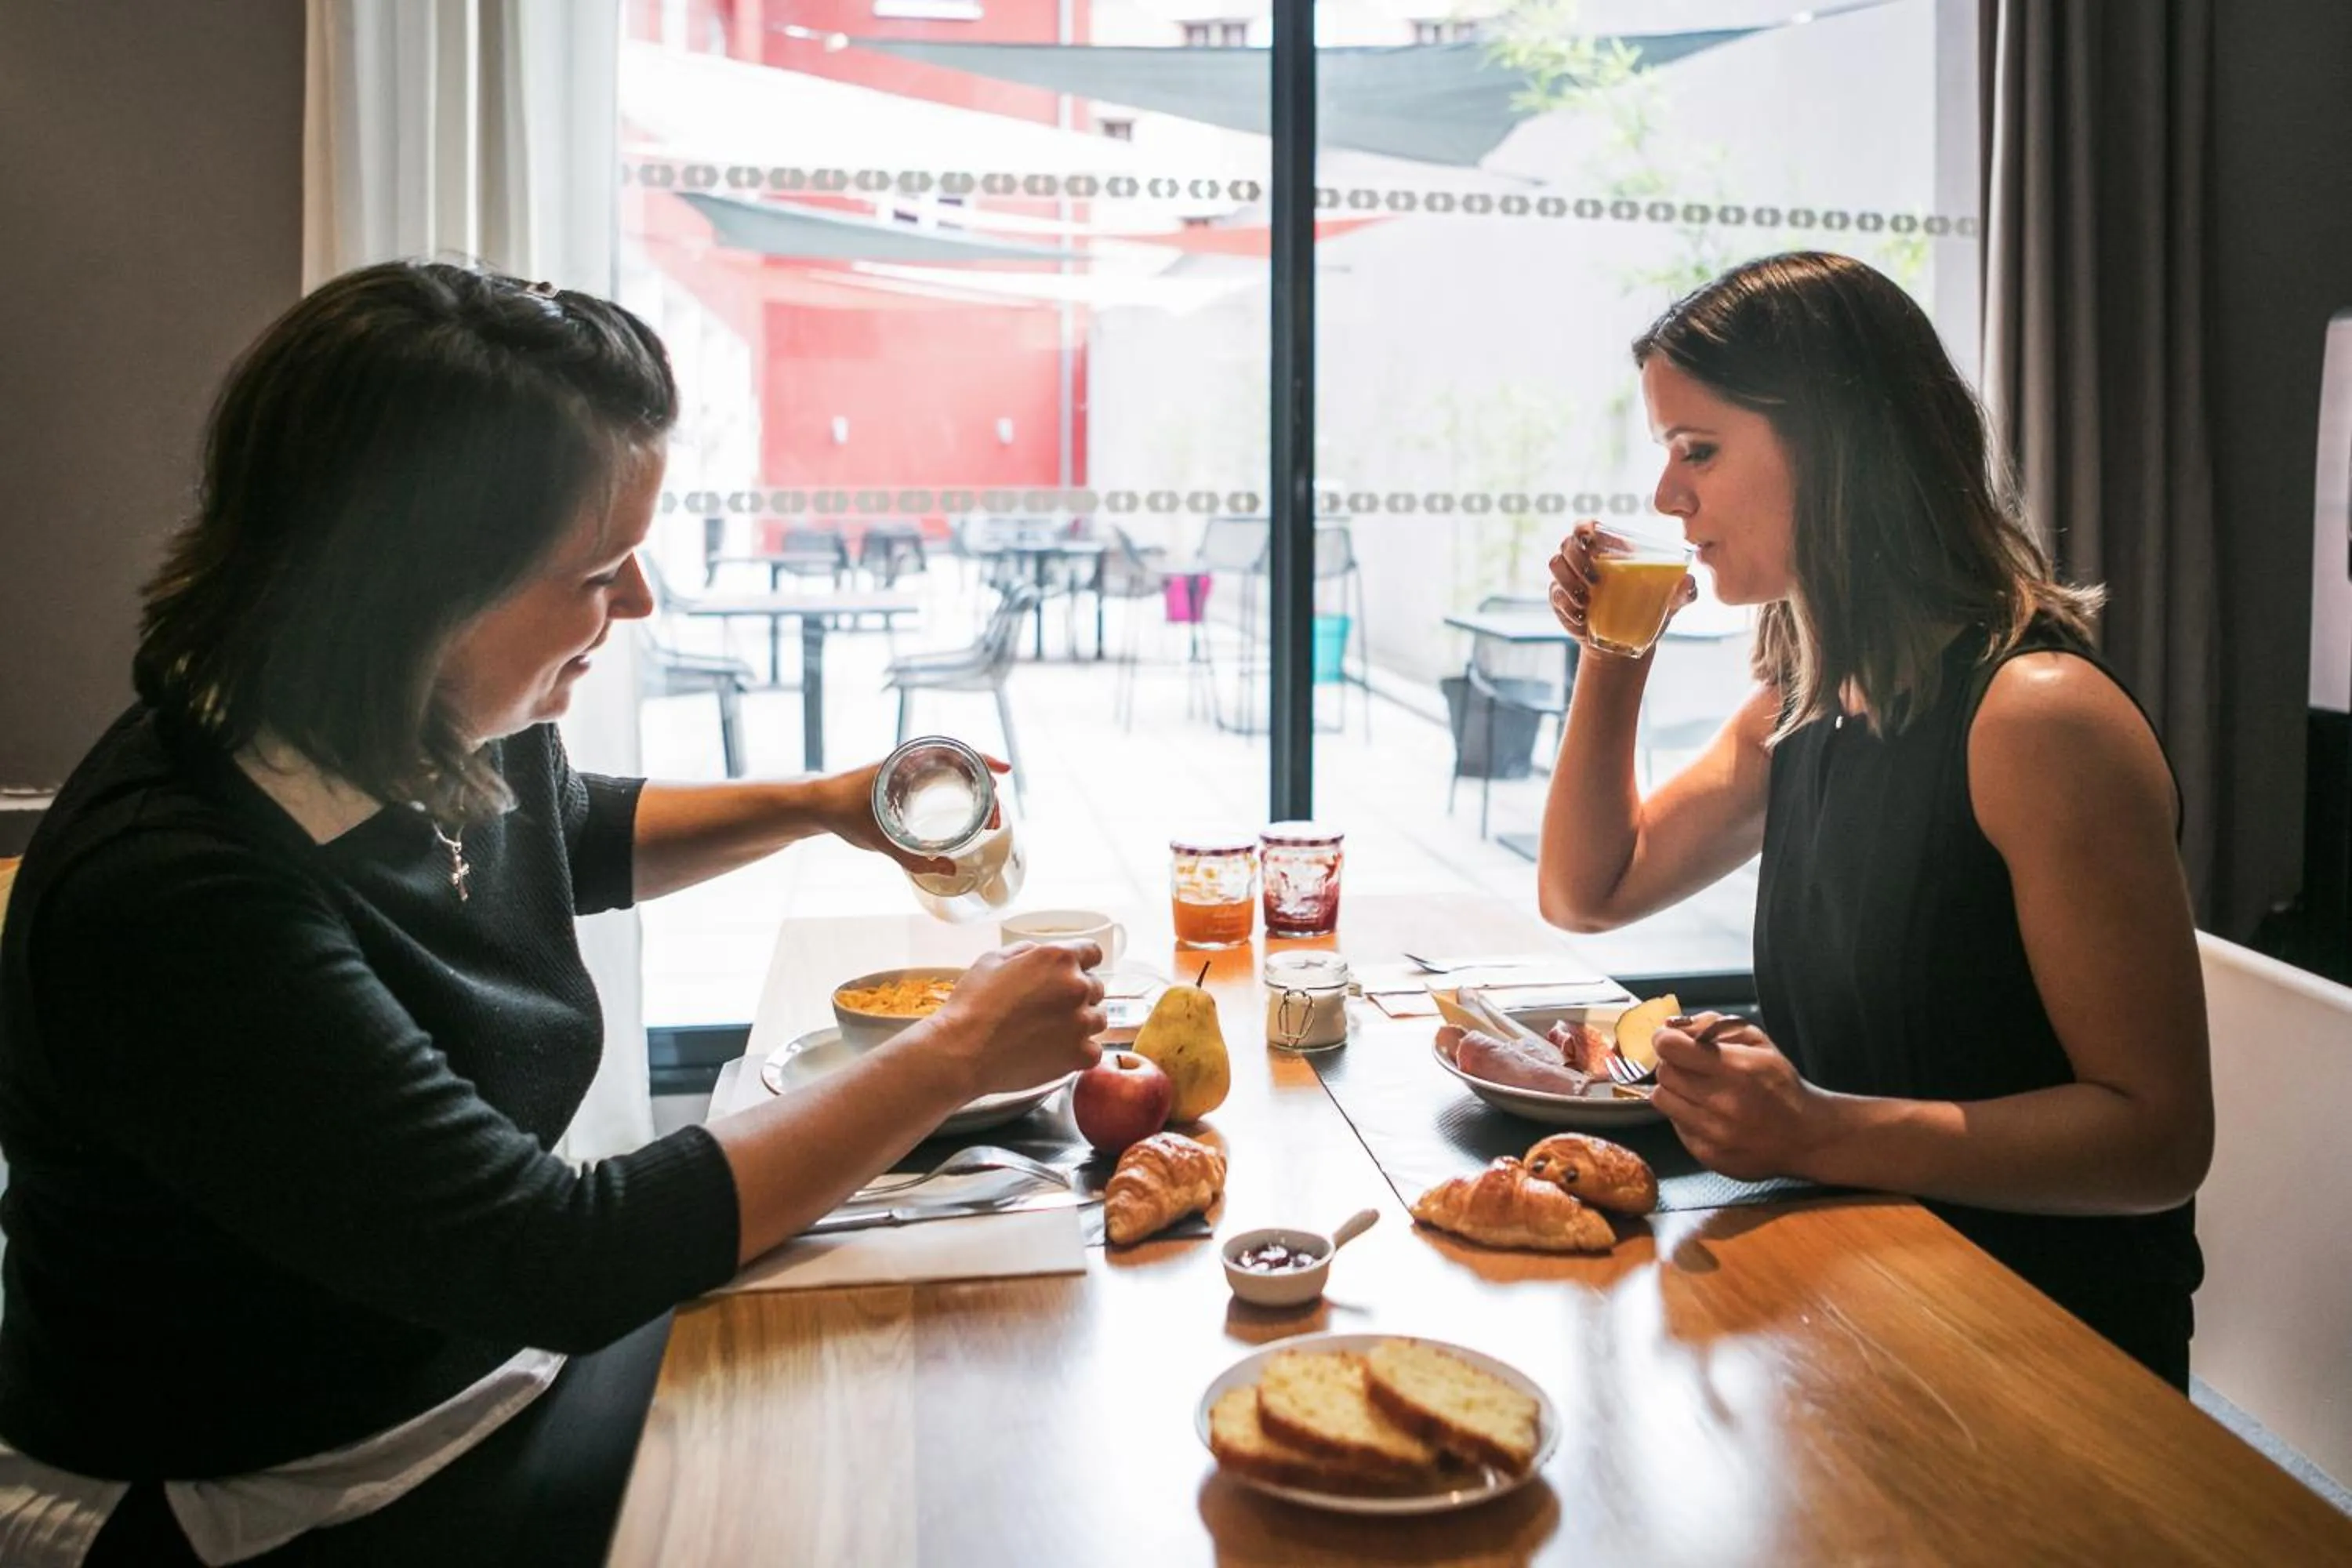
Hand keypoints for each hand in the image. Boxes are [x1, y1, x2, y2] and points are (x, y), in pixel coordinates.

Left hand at [811, 753, 1012, 876]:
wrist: (816, 804)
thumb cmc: (842, 814)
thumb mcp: (878, 839)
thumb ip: (913, 858)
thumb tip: (950, 868)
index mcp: (907, 763)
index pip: (955, 752)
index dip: (984, 759)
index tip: (1003, 772)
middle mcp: (911, 762)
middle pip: (961, 765)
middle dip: (985, 787)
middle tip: (994, 818)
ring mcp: (909, 771)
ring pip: (953, 773)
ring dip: (974, 791)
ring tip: (987, 819)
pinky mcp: (905, 782)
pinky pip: (940, 780)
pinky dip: (959, 792)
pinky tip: (967, 812)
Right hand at [926, 942, 1106, 1095]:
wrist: (964, 1051)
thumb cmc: (972, 1004)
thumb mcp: (992, 960)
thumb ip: (1025, 951)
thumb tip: (1039, 954)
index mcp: (1058, 958)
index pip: (1093, 952)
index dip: (1082, 962)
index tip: (1073, 972)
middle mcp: (1077, 987)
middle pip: (1095, 987)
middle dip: (1077, 994)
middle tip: (1051, 1007)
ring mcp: (1082, 1023)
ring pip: (1098, 1018)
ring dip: (1081, 1022)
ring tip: (1052, 1031)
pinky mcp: (1080, 1055)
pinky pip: (1094, 1050)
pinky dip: (1079, 1051)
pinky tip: (1056, 1051)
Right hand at [1547, 521, 1696, 656]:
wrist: (1626, 644)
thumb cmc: (1650, 613)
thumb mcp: (1670, 603)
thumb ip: (1684, 592)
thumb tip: (1689, 582)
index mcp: (1610, 550)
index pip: (1586, 527)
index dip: (1584, 528)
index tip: (1591, 542)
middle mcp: (1585, 559)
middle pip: (1567, 544)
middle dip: (1577, 560)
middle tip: (1595, 581)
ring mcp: (1570, 579)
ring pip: (1555, 564)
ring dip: (1569, 581)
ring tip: (1587, 601)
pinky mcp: (1561, 600)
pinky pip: (1555, 595)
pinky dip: (1566, 605)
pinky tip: (1582, 617)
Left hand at [1648, 1012, 1828, 1180]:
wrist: (1806, 1136)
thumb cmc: (1780, 1084)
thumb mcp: (1757, 1041)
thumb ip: (1713, 1025)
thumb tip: (1673, 1026)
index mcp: (1736, 1069)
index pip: (1670, 1048)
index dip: (1664, 1039)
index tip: (1669, 1040)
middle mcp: (1722, 1103)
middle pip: (1664, 1073)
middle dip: (1672, 1063)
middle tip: (1689, 1065)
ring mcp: (1713, 1133)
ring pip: (1662, 1099)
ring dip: (1674, 1090)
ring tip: (1697, 1090)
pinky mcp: (1707, 1155)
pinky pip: (1676, 1126)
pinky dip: (1685, 1116)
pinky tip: (1708, 1114)